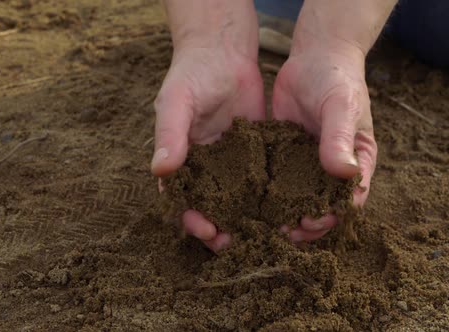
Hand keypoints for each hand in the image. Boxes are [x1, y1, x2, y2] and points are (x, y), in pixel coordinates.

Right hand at [151, 45, 264, 251]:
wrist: (222, 52)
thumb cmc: (190, 75)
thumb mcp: (176, 102)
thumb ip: (170, 134)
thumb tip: (160, 169)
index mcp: (182, 162)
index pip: (183, 200)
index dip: (193, 220)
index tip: (208, 232)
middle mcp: (207, 169)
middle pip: (213, 208)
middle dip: (223, 229)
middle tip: (238, 243)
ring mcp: (234, 164)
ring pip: (240, 200)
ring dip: (249, 220)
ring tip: (266, 235)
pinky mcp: (257, 154)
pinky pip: (264, 180)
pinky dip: (272, 197)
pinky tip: (287, 208)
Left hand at [272, 43, 377, 242]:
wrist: (315, 57)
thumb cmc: (339, 80)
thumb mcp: (342, 107)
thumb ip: (340, 139)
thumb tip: (345, 173)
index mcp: (356, 164)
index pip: (347, 201)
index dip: (330, 217)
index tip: (310, 222)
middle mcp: (331, 171)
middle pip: (320, 208)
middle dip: (302, 225)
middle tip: (280, 234)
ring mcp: (305, 166)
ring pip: (295, 200)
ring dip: (281, 216)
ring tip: (260, 228)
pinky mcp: (283, 157)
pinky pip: (275, 180)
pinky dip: (263, 195)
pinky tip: (243, 204)